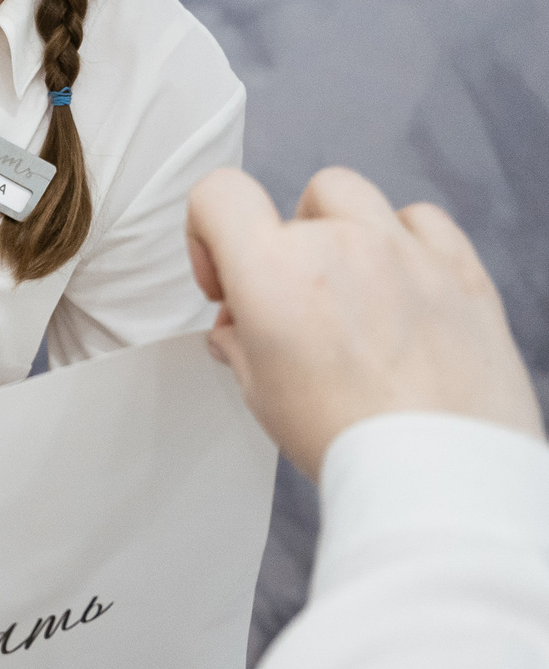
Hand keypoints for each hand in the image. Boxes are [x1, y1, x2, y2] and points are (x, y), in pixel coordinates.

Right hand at [185, 165, 543, 480]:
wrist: (440, 474)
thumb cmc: (353, 440)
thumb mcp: (261, 394)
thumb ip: (241, 344)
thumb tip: (240, 330)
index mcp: (274, 272)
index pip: (219, 195)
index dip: (206, 232)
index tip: (224, 275)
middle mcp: (340, 246)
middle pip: (293, 204)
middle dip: (284, 248)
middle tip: (291, 302)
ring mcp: (406, 253)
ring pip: (355, 197)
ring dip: (341, 230)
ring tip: (348, 284)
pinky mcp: (461, 272)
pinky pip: (425, 221)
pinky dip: (405, 240)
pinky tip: (401, 281)